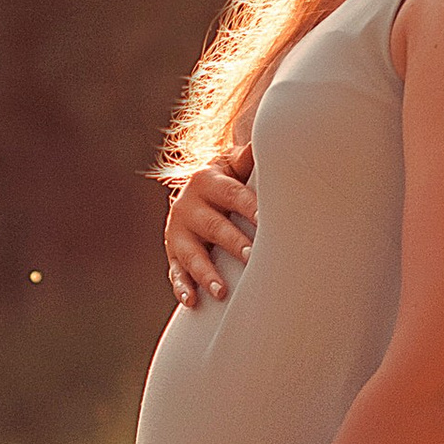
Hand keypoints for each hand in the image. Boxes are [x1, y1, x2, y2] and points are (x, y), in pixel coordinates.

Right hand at [164, 146, 255, 307]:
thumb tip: (270, 143)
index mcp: (208, 180)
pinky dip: (182, 287)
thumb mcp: (233, 164)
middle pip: (214, 226)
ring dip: (206, 273)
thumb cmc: (228, 179)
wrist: (196, 188)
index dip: (250, 208)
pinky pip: (176, 272)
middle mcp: (189, 205)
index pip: (233, 195)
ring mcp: (178, 231)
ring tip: (221, 291)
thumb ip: (248, 158)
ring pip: (192, 254)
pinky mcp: (173, 253)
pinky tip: (192, 301)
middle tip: (252, 256)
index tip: (267, 221)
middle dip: (233, 242)